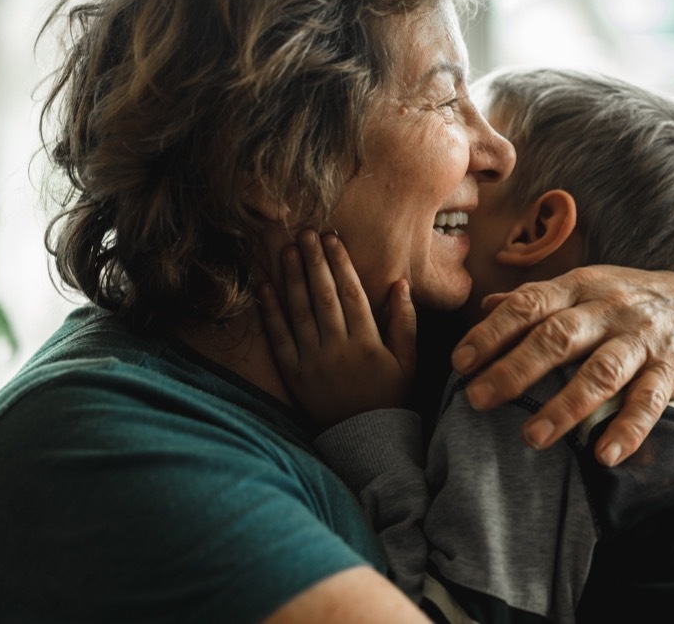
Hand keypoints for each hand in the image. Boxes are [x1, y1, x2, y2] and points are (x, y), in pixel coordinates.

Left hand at [259, 229, 417, 428]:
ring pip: (299, 312)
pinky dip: (270, 311)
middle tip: (306, 233)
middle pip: (322, 296)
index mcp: (366, 344)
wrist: (364, 440)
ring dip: (291, 278)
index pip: (351, 294)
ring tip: (287, 250)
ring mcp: (311, 362)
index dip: (341, 263)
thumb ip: (405, 322)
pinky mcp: (292, 374)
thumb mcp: (408, 361)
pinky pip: (278, 338)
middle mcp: (337, 350)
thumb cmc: (388, 396)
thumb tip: (400, 284)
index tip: (333, 238)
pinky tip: (265, 287)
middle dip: (314, 261)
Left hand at [449, 265, 673, 466]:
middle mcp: (609, 309)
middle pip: (557, 337)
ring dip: (564, 406)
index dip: (492, 332)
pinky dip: (627, 430)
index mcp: (579, 287)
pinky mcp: (672, 369)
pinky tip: (604, 456)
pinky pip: (649, 402)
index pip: (528, 305)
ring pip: (600, 372)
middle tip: (476, 400)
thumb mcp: (584, 291)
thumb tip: (484, 305)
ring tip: (532, 439)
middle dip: (514, 370)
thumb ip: (537, 300)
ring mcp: (642, 339)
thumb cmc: (627, 306)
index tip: (460, 362)